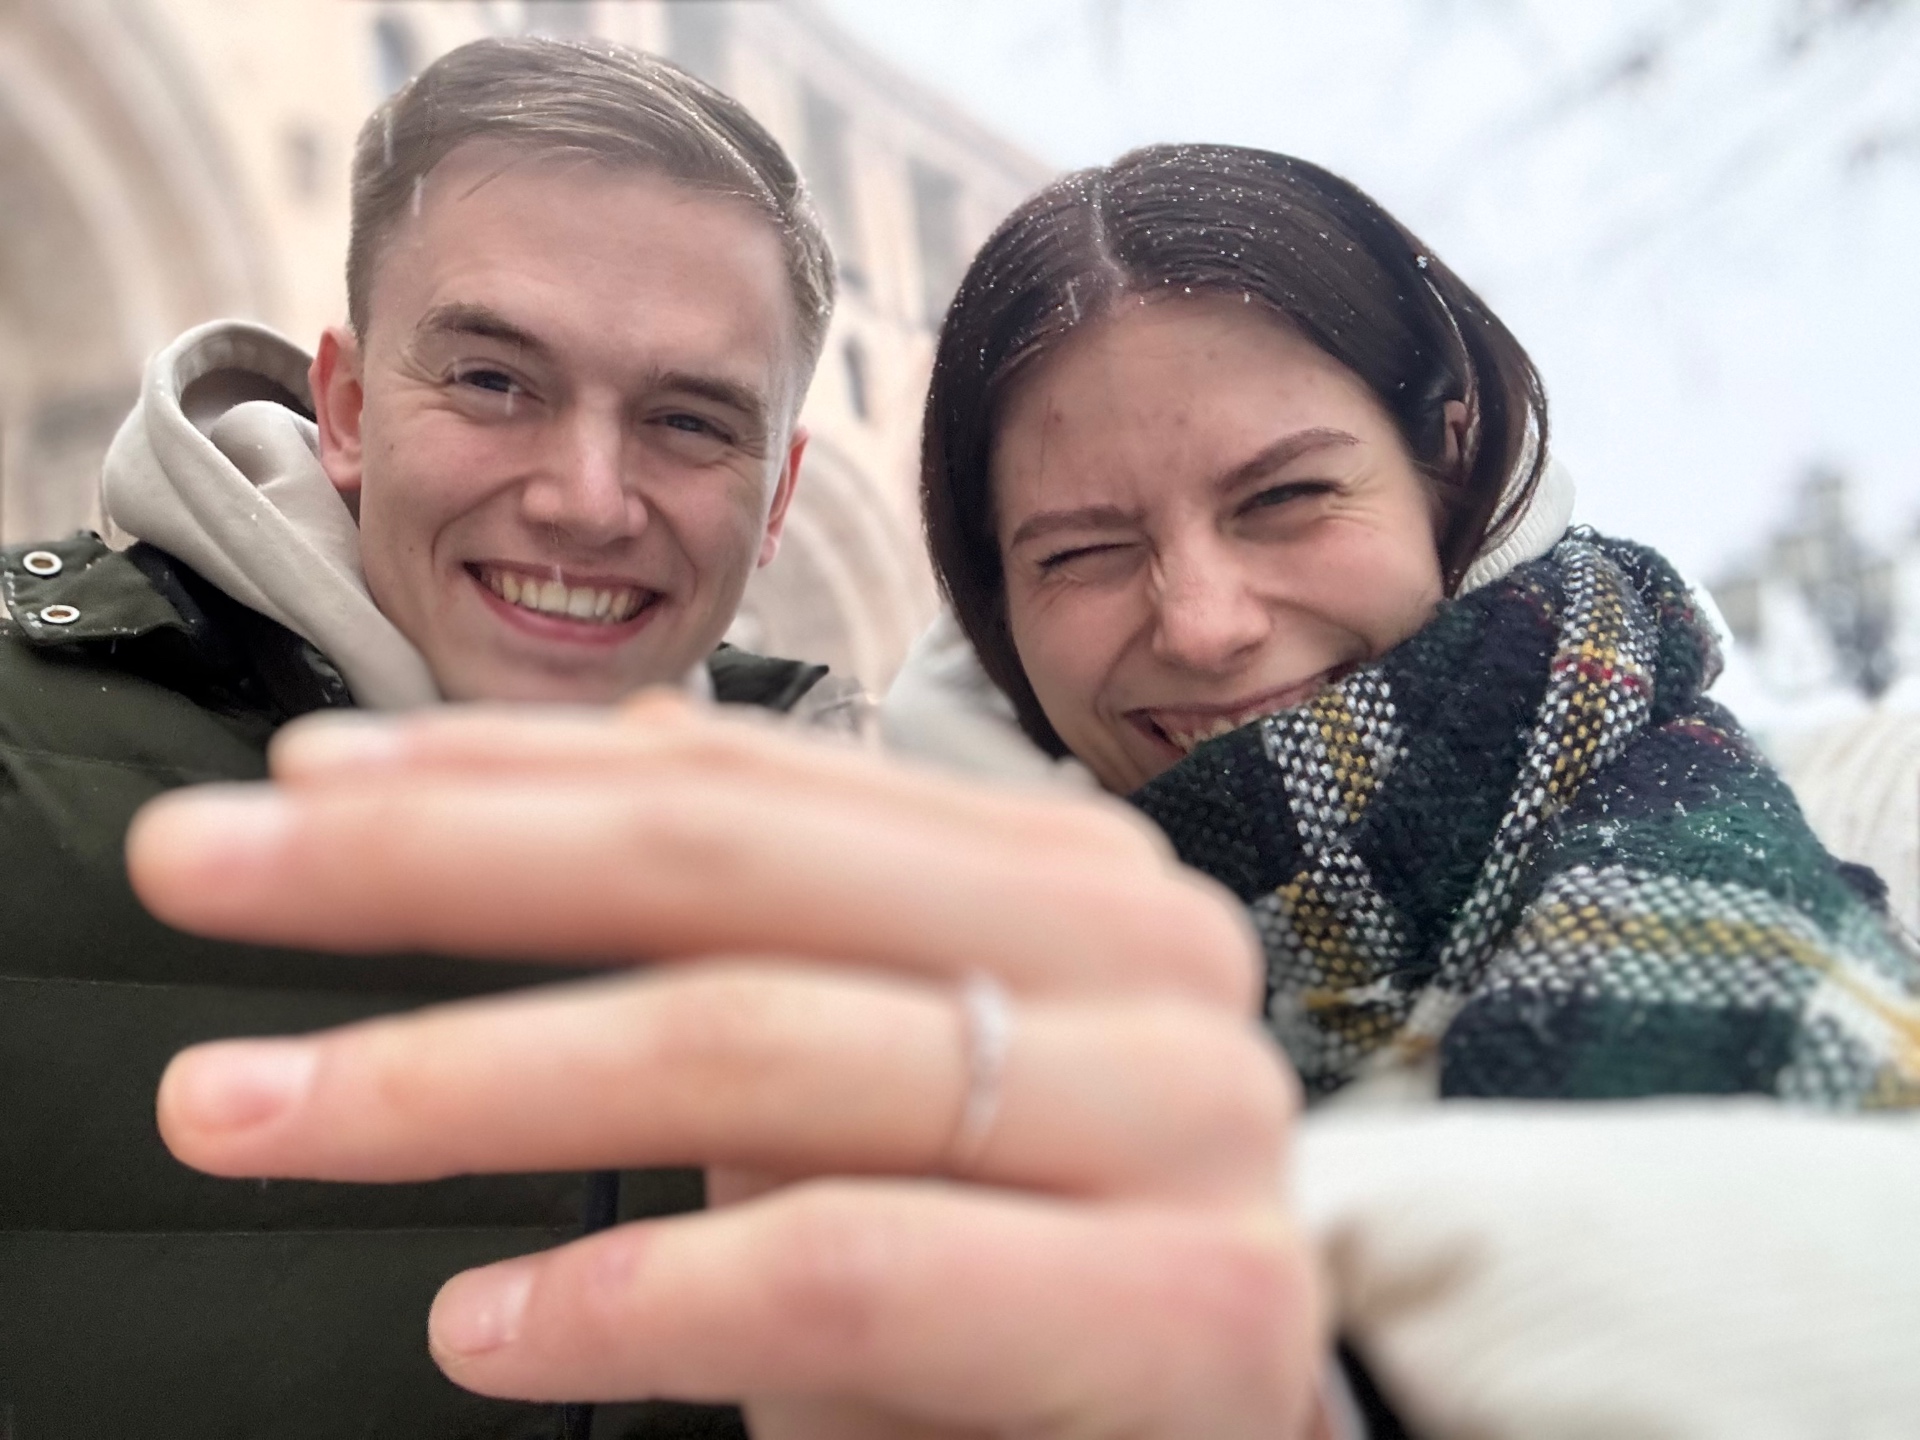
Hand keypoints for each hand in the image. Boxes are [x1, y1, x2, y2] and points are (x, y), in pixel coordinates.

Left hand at [129, 696, 1323, 1439]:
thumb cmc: (1027, 1257)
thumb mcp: (886, 1059)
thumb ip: (779, 918)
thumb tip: (585, 761)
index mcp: (1062, 871)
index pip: (745, 777)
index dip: (501, 769)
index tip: (295, 788)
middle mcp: (1142, 952)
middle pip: (731, 865)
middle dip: (440, 862)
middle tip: (203, 874)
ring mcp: (1185, 1119)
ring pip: (766, 1047)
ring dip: (473, 1076)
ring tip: (267, 1109)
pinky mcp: (1196, 1311)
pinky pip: (850, 1268)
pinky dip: (641, 1295)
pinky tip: (481, 1322)